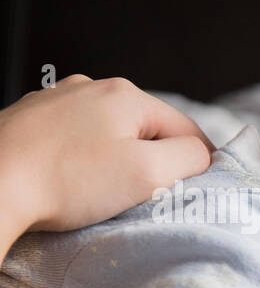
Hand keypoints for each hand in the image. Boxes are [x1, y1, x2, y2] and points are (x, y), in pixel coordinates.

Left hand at [0, 75, 213, 259]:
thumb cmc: (65, 182)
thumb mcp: (148, 173)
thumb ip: (189, 158)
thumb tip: (202, 155)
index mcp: (126, 95)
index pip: (187, 130)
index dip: (197, 165)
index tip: (189, 194)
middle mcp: (91, 88)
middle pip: (147, 131)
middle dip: (152, 164)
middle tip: (139, 199)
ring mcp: (56, 101)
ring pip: (109, 135)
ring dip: (115, 163)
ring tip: (99, 194)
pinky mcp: (30, 121)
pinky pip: (74, 141)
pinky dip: (80, 163)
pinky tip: (70, 184)